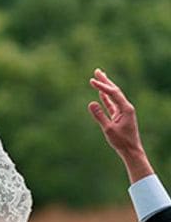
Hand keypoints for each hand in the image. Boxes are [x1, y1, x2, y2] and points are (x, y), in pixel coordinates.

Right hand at [88, 68, 153, 182]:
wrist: (130, 150)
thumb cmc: (120, 141)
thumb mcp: (108, 129)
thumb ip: (99, 116)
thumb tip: (91, 103)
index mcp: (126, 108)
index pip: (113, 94)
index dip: (102, 86)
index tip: (92, 81)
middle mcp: (126, 107)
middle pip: (115, 90)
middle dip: (106, 81)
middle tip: (97, 71)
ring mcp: (123, 111)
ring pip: (113, 96)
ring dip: (106, 87)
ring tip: (99, 77)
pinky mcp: (119, 116)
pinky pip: (111, 104)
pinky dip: (106, 98)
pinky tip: (101, 92)